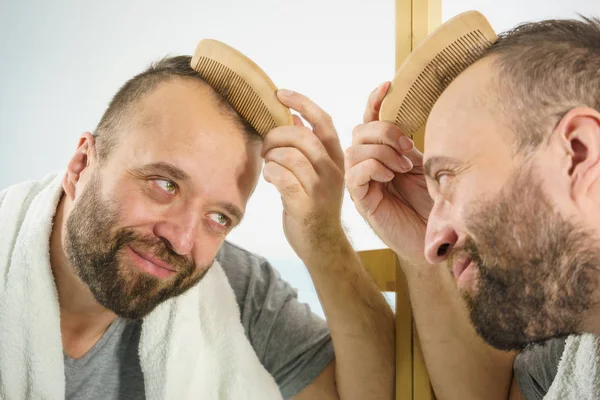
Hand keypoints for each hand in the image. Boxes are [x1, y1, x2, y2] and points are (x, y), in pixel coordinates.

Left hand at [262, 89, 345, 261]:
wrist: (322, 244)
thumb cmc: (313, 204)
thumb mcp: (317, 172)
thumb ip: (307, 146)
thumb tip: (291, 116)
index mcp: (338, 159)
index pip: (323, 121)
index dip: (302, 103)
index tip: (280, 94)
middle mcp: (333, 171)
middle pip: (301, 136)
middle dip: (276, 135)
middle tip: (266, 145)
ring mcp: (320, 189)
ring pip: (290, 156)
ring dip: (271, 156)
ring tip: (267, 163)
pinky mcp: (305, 205)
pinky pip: (282, 177)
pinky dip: (270, 173)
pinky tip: (269, 177)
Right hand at [345, 82, 432, 264]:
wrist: (437, 237)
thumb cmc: (433, 203)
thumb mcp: (425, 163)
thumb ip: (408, 143)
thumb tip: (404, 114)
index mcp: (383, 152)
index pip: (370, 121)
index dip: (374, 101)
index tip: (387, 84)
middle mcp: (369, 164)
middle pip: (359, 130)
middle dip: (383, 131)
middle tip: (408, 148)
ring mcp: (362, 182)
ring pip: (354, 150)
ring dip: (381, 151)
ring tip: (402, 167)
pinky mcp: (361, 200)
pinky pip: (353, 174)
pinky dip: (372, 168)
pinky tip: (389, 176)